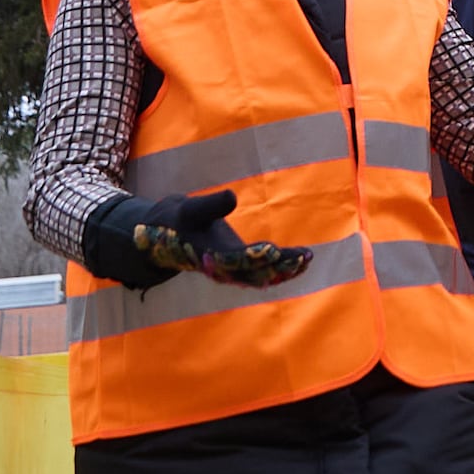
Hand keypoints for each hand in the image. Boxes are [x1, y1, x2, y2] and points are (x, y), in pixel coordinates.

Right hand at [82, 187, 314, 289]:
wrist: (167, 233)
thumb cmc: (177, 219)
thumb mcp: (189, 208)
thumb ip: (210, 204)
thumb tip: (232, 197)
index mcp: (209, 256)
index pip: (235, 260)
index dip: (255, 257)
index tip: (274, 250)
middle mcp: (222, 268)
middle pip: (254, 273)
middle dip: (279, 267)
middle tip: (303, 258)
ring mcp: (230, 269)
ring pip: (261, 276)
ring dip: (284, 270)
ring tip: (306, 259)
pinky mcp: (238, 264)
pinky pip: (262, 271)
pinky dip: (280, 267)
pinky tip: (300, 259)